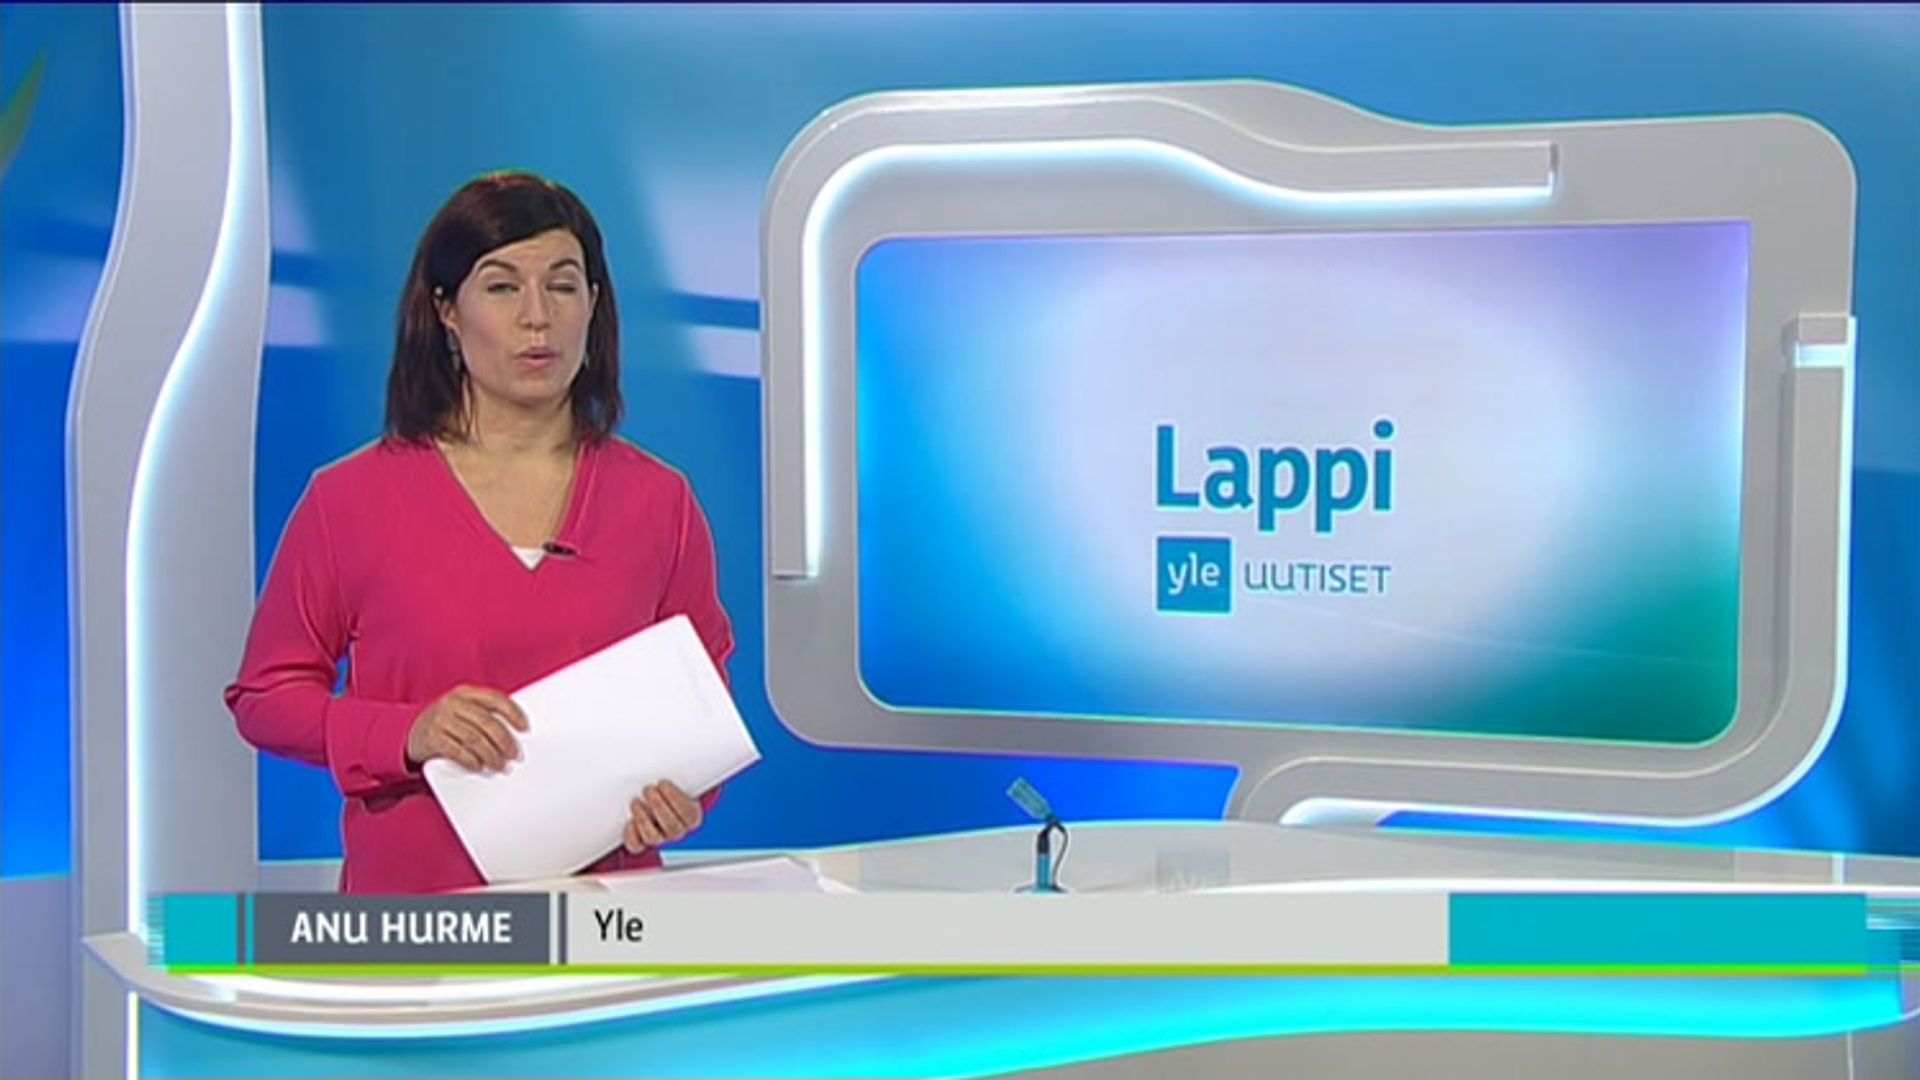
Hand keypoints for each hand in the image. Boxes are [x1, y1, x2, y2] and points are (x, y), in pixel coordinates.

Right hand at [405, 685, 527, 771]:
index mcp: (465, 693)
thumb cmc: (445, 723)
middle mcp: (453, 703)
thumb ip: (483, 715)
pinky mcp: (432, 737)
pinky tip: (479, 766)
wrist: (409, 733)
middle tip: (514, 755)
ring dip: (491, 755)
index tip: (524, 728)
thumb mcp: (462, 711)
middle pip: (487, 722)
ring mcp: (441, 719)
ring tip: (500, 765)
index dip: (513, 713)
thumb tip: (514, 734)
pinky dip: (471, 760)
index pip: (495, 699)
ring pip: (474, 738)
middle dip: (504, 741)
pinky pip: (457, 751)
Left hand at [623, 780, 702, 852]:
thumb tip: (682, 746)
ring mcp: (660, 838)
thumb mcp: (682, 781)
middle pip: (672, 826)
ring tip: (636, 801)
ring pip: (653, 837)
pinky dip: (630, 835)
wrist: (661, 804)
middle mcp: (677, 830)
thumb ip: (682, 773)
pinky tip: (628, 822)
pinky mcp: (642, 842)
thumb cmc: (671, 790)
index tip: (663, 783)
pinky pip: (636, 845)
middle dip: (658, 806)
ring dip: (643, 819)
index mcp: (691, 816)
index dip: (675, 798)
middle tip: (649, 789)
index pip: (688, 813)